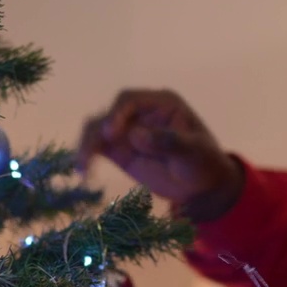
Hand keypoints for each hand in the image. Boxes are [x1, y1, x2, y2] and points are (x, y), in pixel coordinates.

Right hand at [76, 89, 242, 219]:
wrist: (202, 186)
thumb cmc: (203, 162)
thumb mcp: (194, 151)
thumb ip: (169, 141)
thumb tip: (136, 136)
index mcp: (161, 103)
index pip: (130, 100)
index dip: (116, 113)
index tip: (110, 133)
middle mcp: (140, 113)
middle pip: (109, 113)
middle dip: (97, 131)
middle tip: (91, 152)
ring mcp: (127, 130)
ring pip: (97, 130)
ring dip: (86, 144)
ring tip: (82, 167)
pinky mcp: (119, 149)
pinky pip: (97, 147)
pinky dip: (87, 156)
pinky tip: (83, 171)